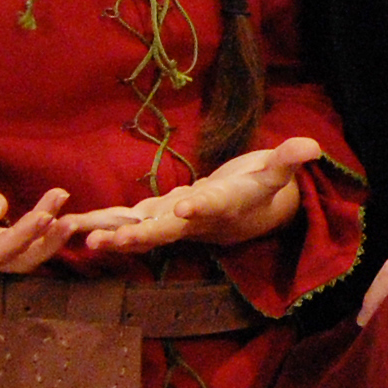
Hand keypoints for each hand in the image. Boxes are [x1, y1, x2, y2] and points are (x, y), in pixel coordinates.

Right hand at [0, 179, 72, 273]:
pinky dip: (43, 229)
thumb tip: (0, 208)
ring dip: (49, 233)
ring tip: (63, 202)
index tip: (46, 215)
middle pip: (16, 262)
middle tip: (69, 219)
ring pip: (24, 254)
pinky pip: (24, 245)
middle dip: (46, 242)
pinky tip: (58, 209)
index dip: (23, 236)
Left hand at [73, 136, 325, 254]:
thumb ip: (288, 159)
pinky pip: (126, 223)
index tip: (184, 209)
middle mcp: (194, 221)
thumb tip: (312, 146)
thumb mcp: (276, 172)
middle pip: (165, 230)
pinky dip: (103, 225)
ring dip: (113, 237)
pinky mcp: (155, 218)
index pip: (211, 206)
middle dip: (139, 236)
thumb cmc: (261, 189)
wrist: (246, 216)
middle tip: (113, 241)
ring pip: (139, 232)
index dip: (198, 208)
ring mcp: (172, 223)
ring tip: (86, 240)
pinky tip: (75, 226)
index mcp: (222, 205)